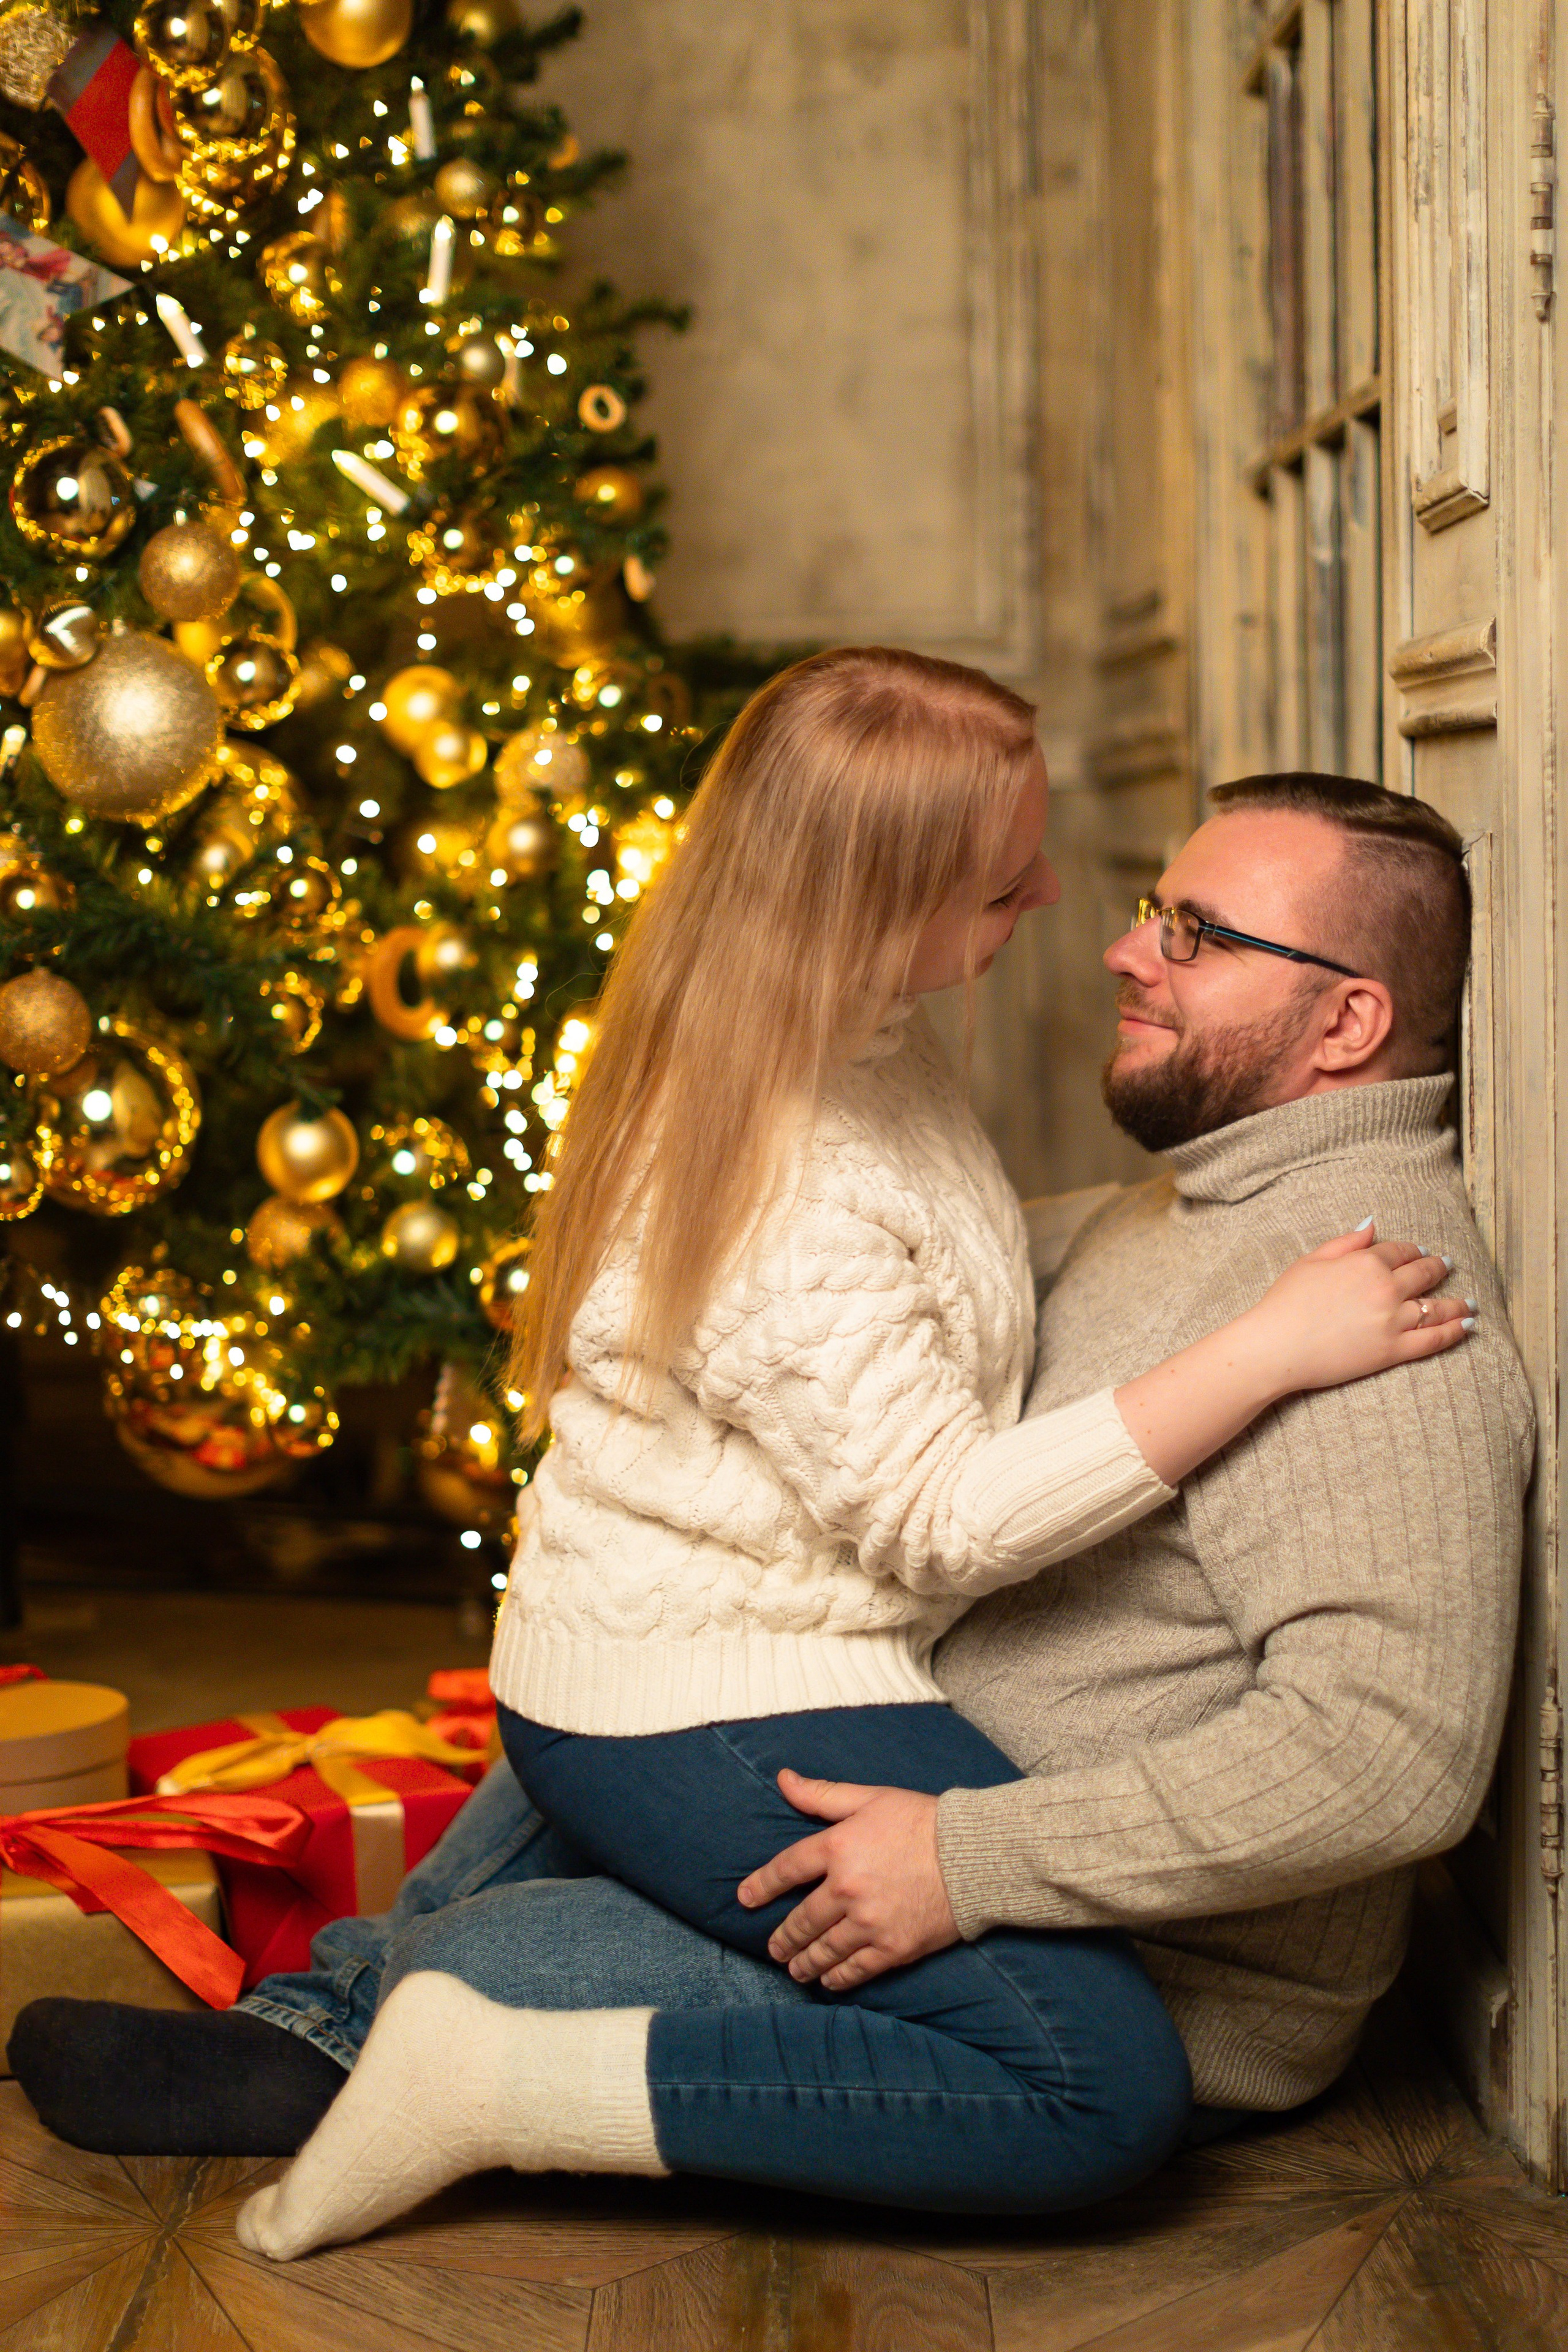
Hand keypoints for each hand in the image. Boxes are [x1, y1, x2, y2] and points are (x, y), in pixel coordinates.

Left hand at [736, 1770, 959, 1990]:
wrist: (973, 1856)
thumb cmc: (921, 1820)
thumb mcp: (870, 1797)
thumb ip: (823, 1794)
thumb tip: (783, 1778)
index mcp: (838, 1847)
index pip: (786, 1869)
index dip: (761, 1885)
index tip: (745, 1898)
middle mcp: (847, 1888)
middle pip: (801, 1920)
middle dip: (783, 1937)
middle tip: (773, 1948)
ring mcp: (869, 1922)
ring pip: (824, 1950)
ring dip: (804, 1962)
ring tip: (794, 1969)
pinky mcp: (893, 1947)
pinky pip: (855, 1970)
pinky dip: (837, 1978)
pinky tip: (828, 1981)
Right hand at [1244, 1222, 1474, 1398]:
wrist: (1276, 1346)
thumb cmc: (1286, 1302)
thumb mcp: (1312, 1261)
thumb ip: (1346, 1242)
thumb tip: (1372, 1224)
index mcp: (1366, 1263)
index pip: (1400, 1251)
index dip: (1413, 1250)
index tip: (1420, 1252)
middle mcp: (1386, 1288)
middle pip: (1424, 1274)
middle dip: (1438, 1268)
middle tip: (1446, 1266)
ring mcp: (1393, 1321)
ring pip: (1437, 1308)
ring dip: (1458, 1303)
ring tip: (1471, 1303)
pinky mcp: (1393, 1351)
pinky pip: (1434, 1339)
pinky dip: (1455, 1332)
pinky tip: (1468, 1326)